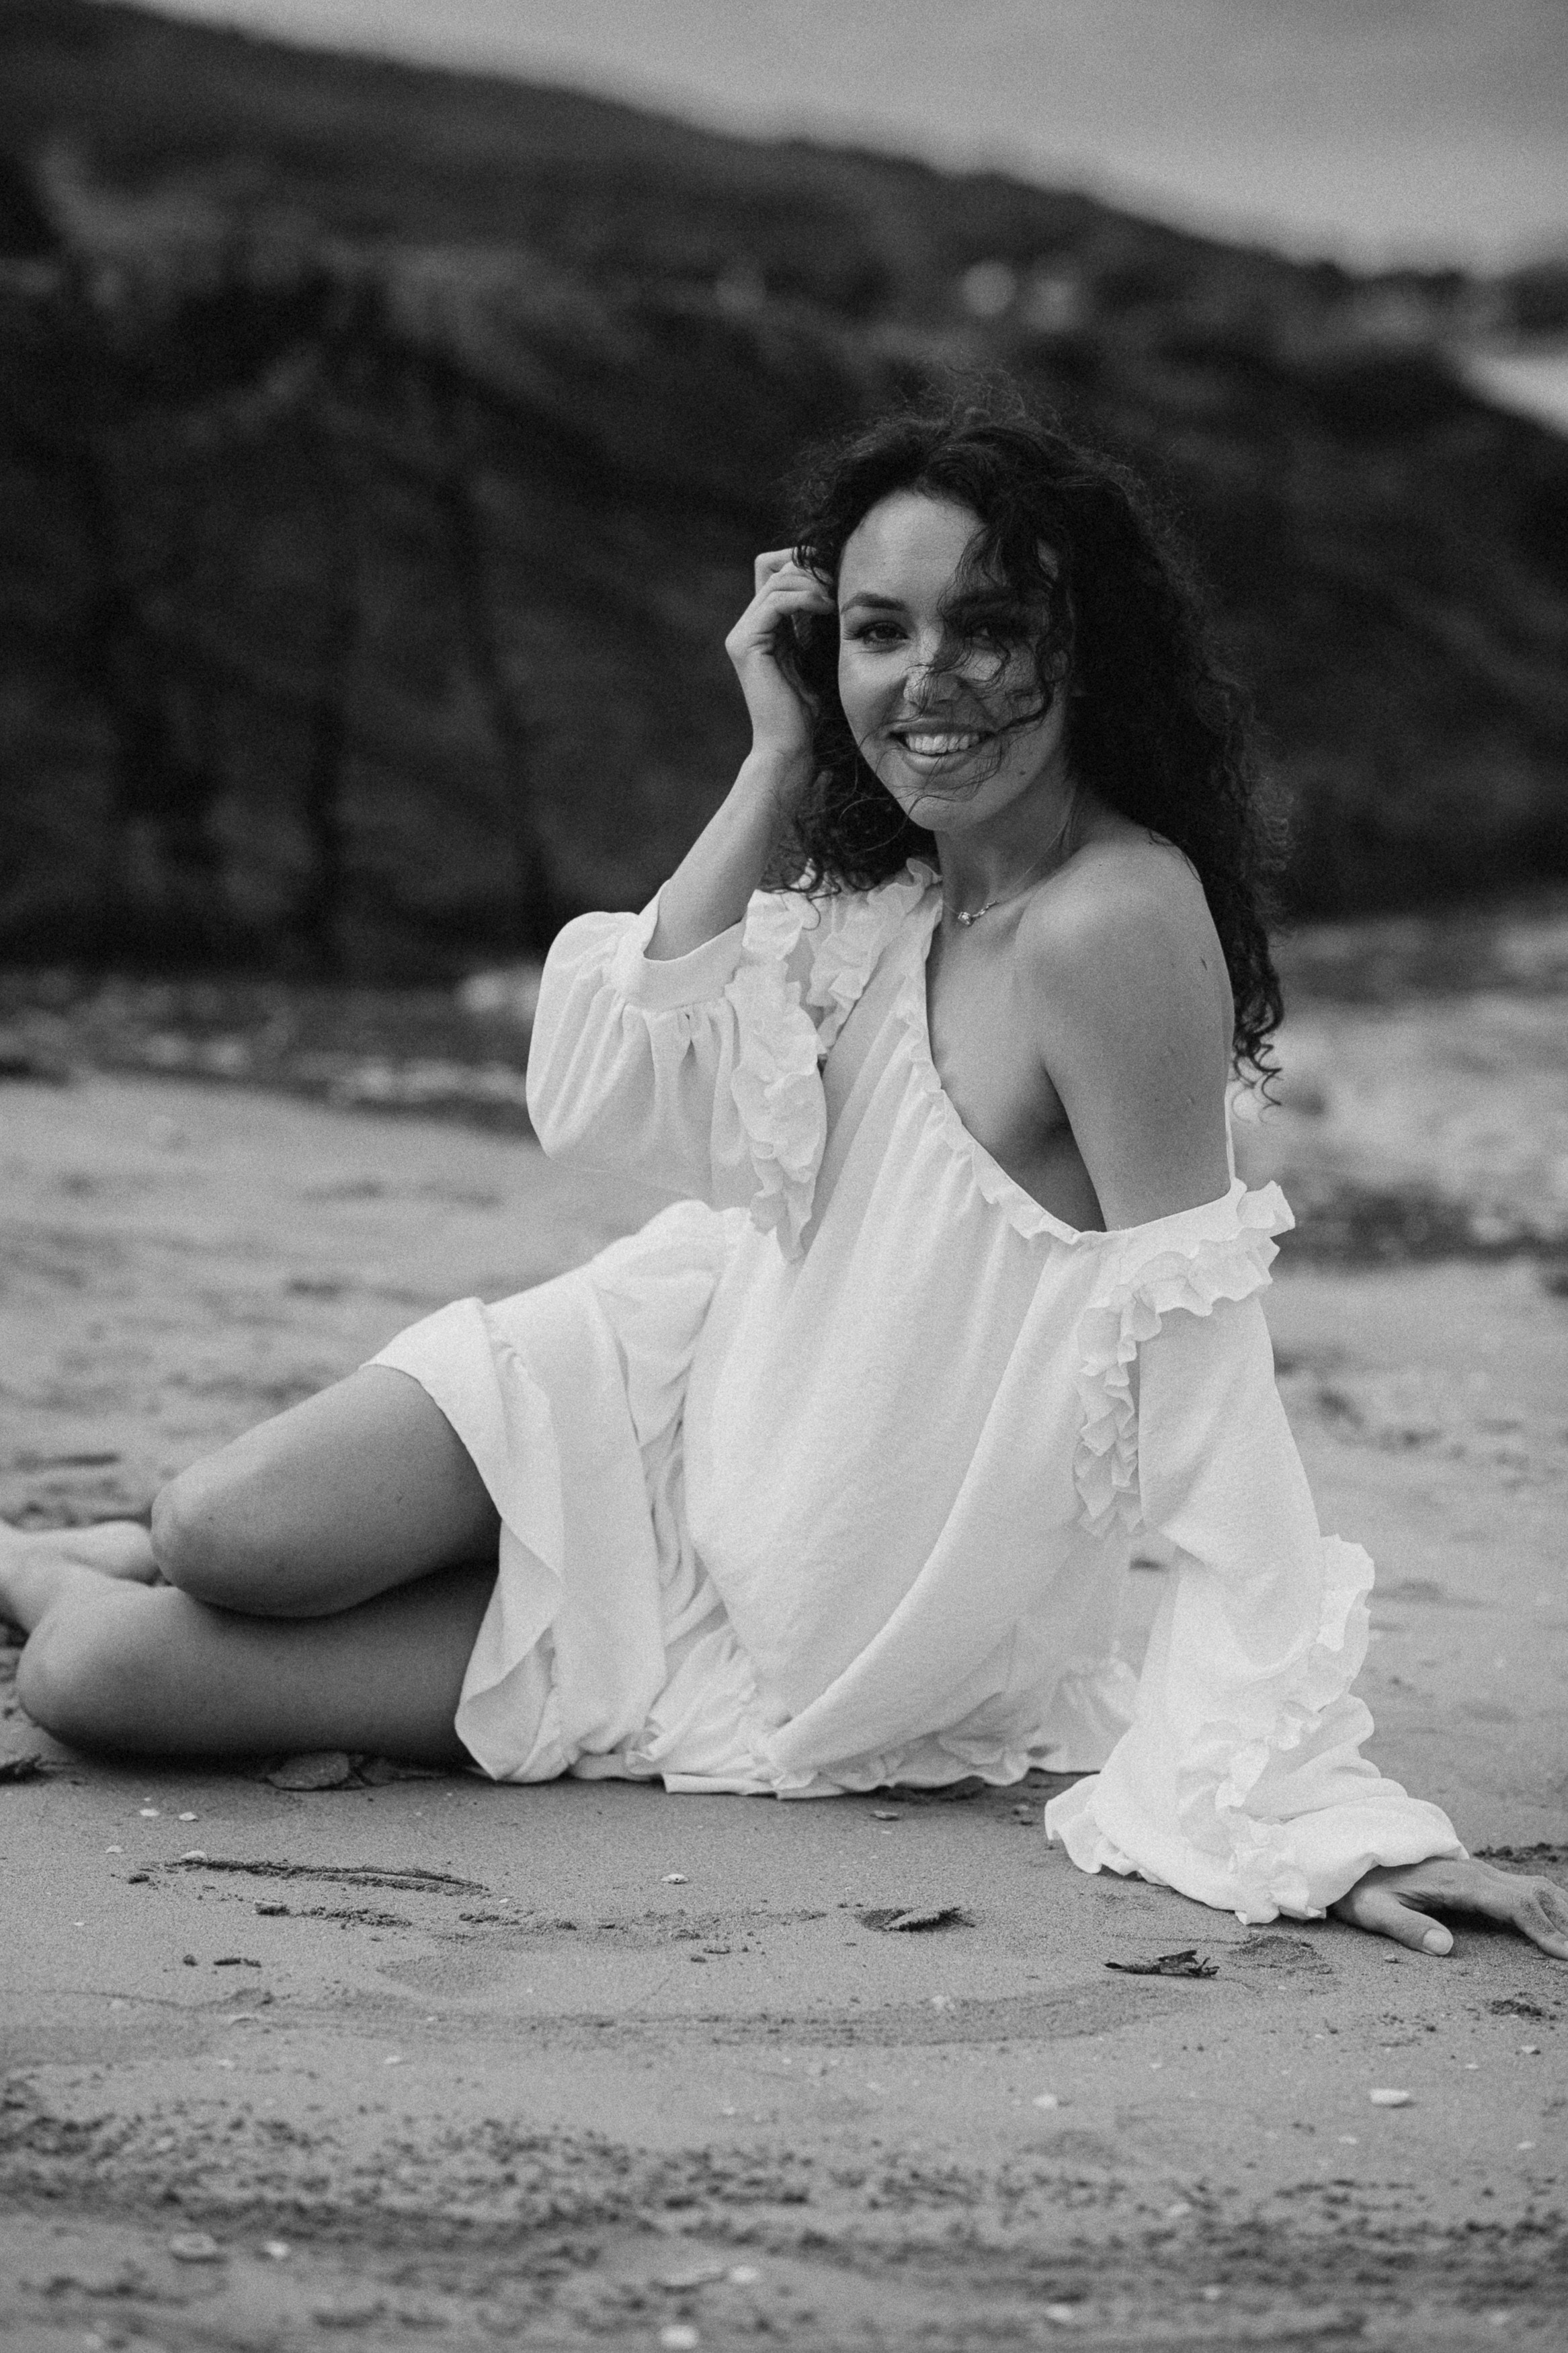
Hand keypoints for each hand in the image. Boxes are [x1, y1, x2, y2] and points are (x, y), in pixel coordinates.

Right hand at [724, 549, 834, 783]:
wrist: (793, 747)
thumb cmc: (812, 711)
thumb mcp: (820, 656)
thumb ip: (819, 624)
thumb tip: (842, 589)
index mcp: (764, 627)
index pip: (777, 571)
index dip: (806, 562)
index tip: (841, 572)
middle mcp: (747, 627)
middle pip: (776, 567)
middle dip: (813, 567)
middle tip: (845, 579)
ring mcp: (742, 634)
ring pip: (778, 580)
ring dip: (814, 581)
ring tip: (839, 595)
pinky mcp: (745, 644)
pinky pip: (776, 601)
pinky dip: (805, 597)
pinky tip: (828, 606)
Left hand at [1331, 1856, 1567, 1959]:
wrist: (1347, 1858)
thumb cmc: (1360, 1890)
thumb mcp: (1373, 1912)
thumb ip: (1406, 1927)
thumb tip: (1444, 1947)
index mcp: (1455, 1881)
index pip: (1512, 1903)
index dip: (1543, 1928)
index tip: (1566, 1954)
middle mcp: (1473, 1872)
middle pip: (1533, 1893)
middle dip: (1564, 1921)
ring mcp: (1477, 1873)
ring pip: (1533, 1887)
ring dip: (1560, 1911)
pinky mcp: (1476, 1878)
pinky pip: (1522, 1889)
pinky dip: (1547, 1905)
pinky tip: (1558, 1923)